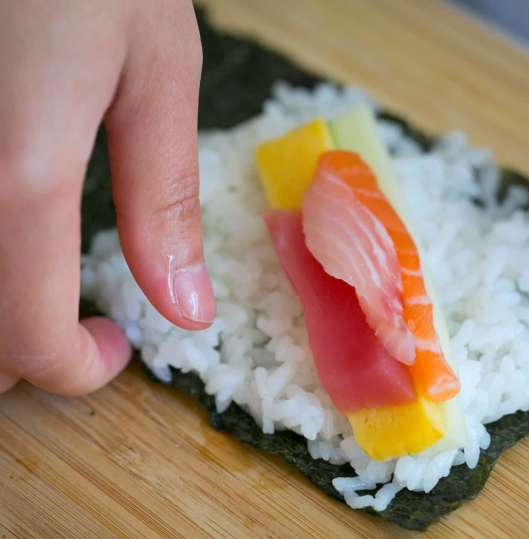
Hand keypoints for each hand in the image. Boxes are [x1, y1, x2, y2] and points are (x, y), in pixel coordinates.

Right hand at [0, 1, 213, 395]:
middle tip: (70, 323)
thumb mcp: (152, 70)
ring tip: (35, 281)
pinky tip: (7, 223)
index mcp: (16, 172)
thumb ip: (162, 198)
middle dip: (18, 354)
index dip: (75, 372)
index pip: (26, 342)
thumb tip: (185, 308)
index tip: (113, 348)